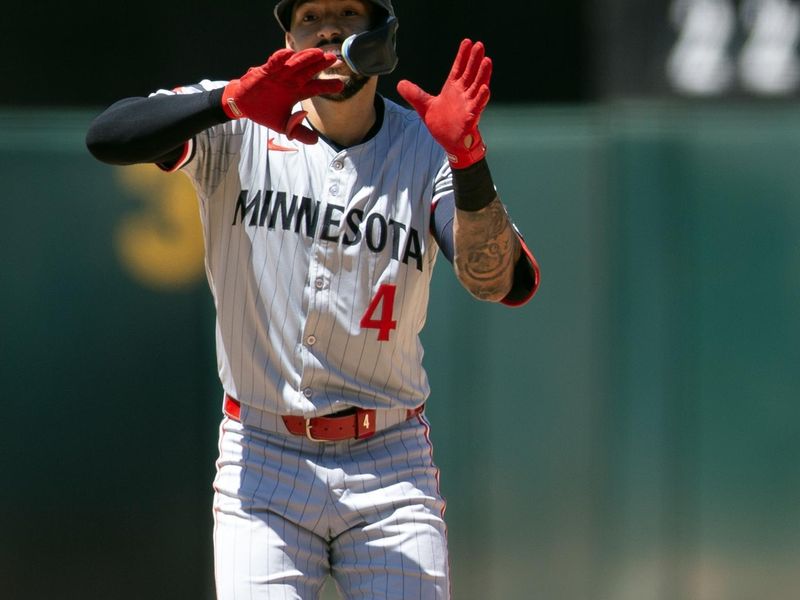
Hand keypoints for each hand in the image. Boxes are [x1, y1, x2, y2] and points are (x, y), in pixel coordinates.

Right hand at [222, 48, 344, 143]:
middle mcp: (291, 81)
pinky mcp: (265, 72)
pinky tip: (289, 53)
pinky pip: (274, 64)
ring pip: (295, 64)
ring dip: (306, 58)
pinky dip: (280, 59)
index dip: (328, 86)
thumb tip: (315, 141)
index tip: (341, 85)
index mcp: (297, 92)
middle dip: (321, 65)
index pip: (316, 87)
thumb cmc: (266, 111)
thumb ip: (299, 132)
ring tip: (318, 53)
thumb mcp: (284, 126)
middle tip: (334, 58)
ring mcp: (279, 75)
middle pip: (309, 71)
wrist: (245, 106)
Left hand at [397, 39, 491, 167]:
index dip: (462, 56)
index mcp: (453, 89)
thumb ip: (414, 94)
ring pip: (478, 86)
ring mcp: (468, 104)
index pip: (458, 69)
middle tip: (480, 44)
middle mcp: (463, 94)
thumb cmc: (442, 124)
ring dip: (483, 74)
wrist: (450, 143)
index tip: (467, 42)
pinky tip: (486, 88)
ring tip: (487, 60)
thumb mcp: (424, 107)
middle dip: (475, 60)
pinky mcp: (471, 117)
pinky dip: (482, 97)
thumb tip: (400, 84)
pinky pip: (478, 106)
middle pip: (470, 73)